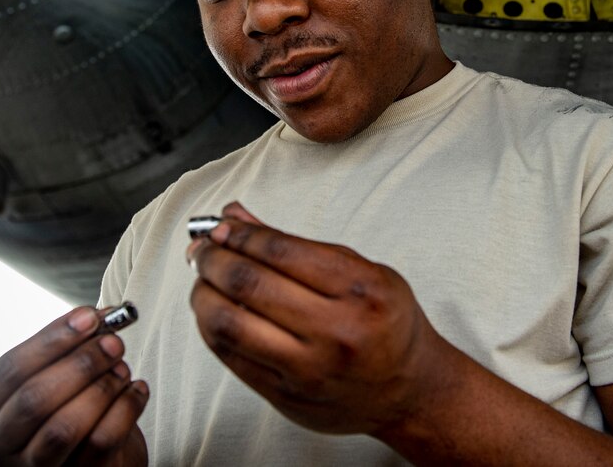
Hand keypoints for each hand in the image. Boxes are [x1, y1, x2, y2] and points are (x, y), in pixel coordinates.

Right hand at [0, 307, 148, 465]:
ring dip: (101, 388)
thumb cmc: (72, 406)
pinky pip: (101, 442)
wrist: (99, 456)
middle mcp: (1, 444)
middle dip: (80, 364)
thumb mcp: (61, 373)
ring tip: (122, 367)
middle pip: (35, 399)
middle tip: (114, 342)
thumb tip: (100, 316)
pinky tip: (137, 388)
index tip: (89, 317)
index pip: (11, 369)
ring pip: (64, 428)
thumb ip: (72, 344)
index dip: (52, 340)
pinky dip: (126, 408)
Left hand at [187, 202, 449, 435]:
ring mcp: (308, 369)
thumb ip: (297, 245)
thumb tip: (237, 216)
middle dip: (213, 258)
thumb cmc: (386, 323)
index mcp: (360, 290)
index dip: (240, 234)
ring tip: (204, 278)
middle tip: (203, 248)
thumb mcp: (362, 270)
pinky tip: (212, 309)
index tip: (221, 226)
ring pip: (229, 324)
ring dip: (204, 293)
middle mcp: (336, 331)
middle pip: (249, 285)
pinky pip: (230, 356)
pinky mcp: (286, 396)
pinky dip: (211, 326)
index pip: (280, 252)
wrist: (409, 389)